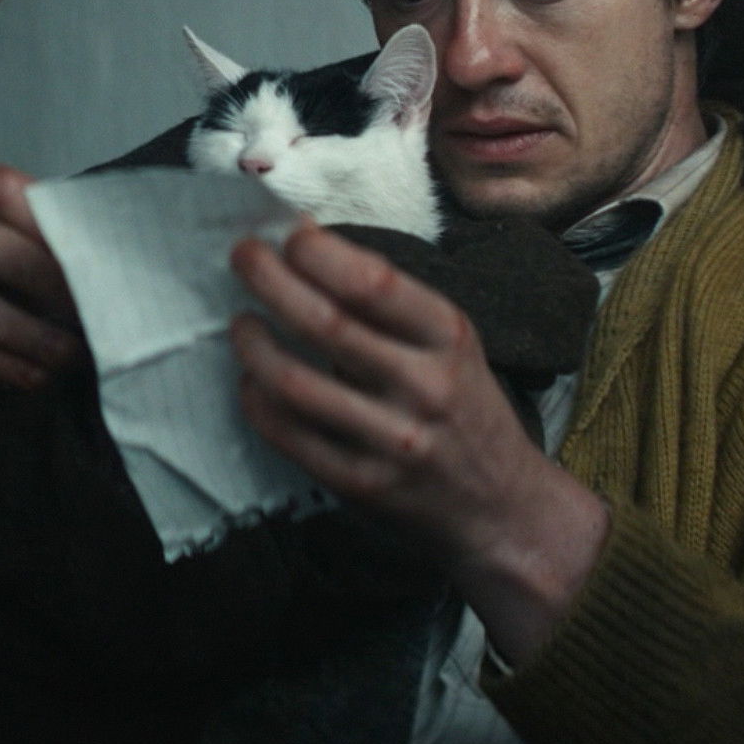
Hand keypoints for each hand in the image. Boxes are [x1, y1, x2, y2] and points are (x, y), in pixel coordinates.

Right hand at [0, 160, 82, 390]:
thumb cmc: (0, 255)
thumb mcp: (23, 231)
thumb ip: (55, 237)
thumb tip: (116, 268)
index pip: (0, 190)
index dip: (47, 226)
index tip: (95, 262)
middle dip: (41, 284)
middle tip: (92, 315)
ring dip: (24, 335)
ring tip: (70, 357)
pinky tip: (37, 376)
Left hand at [229, 221, 608, 662]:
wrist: (501, 508)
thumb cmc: (464, 408)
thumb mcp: (452, 345)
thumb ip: (392, 306)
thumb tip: (309, 250)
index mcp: (449, 337)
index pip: (372, 281)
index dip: (317, 252)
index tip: (289, 235)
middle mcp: (424, 386)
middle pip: (324, 324)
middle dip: (270, 280)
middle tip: (243, 256)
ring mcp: (392, 440)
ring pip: (295, 383)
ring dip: (253, 345)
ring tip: (242, 324)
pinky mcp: (362, 484)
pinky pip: (289, 435)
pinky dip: (256, 401)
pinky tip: (251, 381)